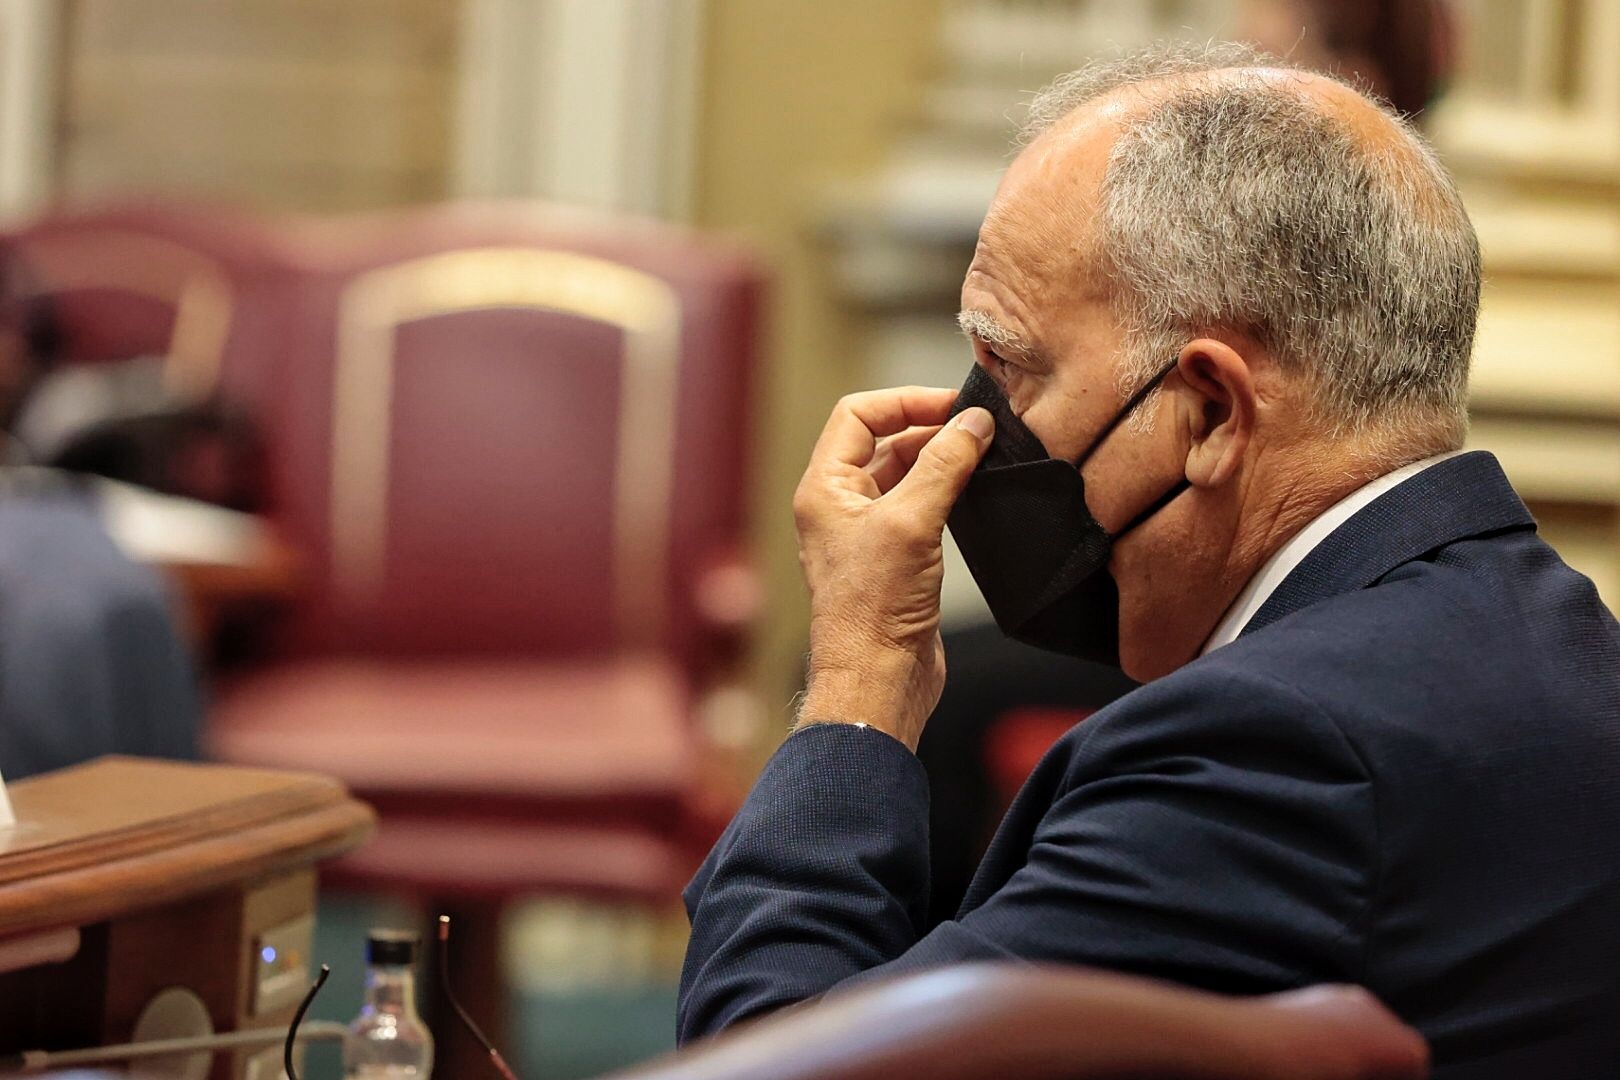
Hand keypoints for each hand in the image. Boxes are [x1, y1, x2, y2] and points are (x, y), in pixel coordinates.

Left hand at [791, 387, 994, 750]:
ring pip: (903, 474)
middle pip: (882, 441)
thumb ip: (943, 466)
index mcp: (824, 488)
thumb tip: (973, 423)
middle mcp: (839, 505)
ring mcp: (866, 533)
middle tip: (977, 428)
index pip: (858, 415)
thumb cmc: (874, 609)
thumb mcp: (910, 522)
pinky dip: (946, 492)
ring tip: (982, 454)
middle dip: (928, 428)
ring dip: (939, 460)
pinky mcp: (894, 559)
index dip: (904, 402)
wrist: (878, 680)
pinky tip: (975, 492)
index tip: (953, 406)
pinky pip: (919, 507)